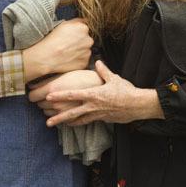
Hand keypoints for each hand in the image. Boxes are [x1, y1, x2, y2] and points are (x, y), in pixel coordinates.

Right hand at [22, 18, 92, 80]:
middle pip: (86, 39)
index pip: (84, 28)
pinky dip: (77, 59)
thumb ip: (76, 21)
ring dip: (79, 50)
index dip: (77, 32)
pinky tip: (68, 58)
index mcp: (83, 28)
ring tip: (67, 52)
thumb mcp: (63, 24)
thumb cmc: (52, 40)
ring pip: (85, 50)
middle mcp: (88, 40)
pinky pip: (83, 59)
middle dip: (79, 41)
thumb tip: (83, 21)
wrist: (46, 56)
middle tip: (68, 44)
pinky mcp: (84, 62)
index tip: (71, 36)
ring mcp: (87, 52)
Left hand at [44, 61, 163, 126]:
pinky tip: (76, 123)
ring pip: (80, 120)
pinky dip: (81, 122)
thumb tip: (97, 61)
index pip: (73, 95)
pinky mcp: (103, 120)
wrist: (137, 105)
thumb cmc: (126, 91)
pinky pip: (89, 121)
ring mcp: (98, 115)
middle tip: (48, 122)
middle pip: (73, 113)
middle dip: (59, 118)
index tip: (49, 97)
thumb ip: (103, 71)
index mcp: (94, 94)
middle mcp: (93, 106)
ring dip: (68, 123)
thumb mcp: (114, 78)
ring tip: (59, 125)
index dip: (60, 96)